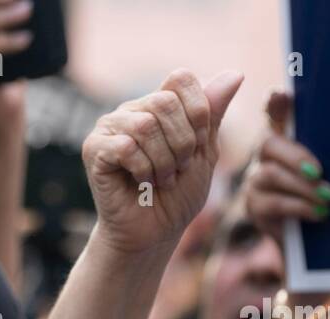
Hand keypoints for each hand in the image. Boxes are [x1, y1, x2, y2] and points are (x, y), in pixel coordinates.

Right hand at [83, 68, 242, 255]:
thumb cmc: (177, 196)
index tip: (197, 145)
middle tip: (178, 169)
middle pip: (164, 101)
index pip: (180, 79)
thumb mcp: (204, 152)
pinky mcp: (93, 149)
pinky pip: (124, 146)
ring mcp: (109, 128)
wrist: (153, 234)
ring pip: (144, 125)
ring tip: (160, 180)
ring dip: (162, 161)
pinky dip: (142, 169)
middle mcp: (132, 110)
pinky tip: (141, 182)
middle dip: (182, 142)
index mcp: (158, 105)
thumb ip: (214, 114)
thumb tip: (236, 73)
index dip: (197, 111)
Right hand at [242, 90, 329, 244]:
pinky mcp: (254, 206)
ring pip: (272, 175)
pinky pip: (273, 203)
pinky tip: (320, 213)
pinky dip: (300, 207)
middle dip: (295, 156)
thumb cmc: (328, 191)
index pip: (275, 110)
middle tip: (320, 171)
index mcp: (285, 134)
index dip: (275, 103)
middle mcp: (265, 153)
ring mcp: (255, 179)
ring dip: (304, 187)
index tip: (280, 95)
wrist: (313, 234)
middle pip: (268, 143)